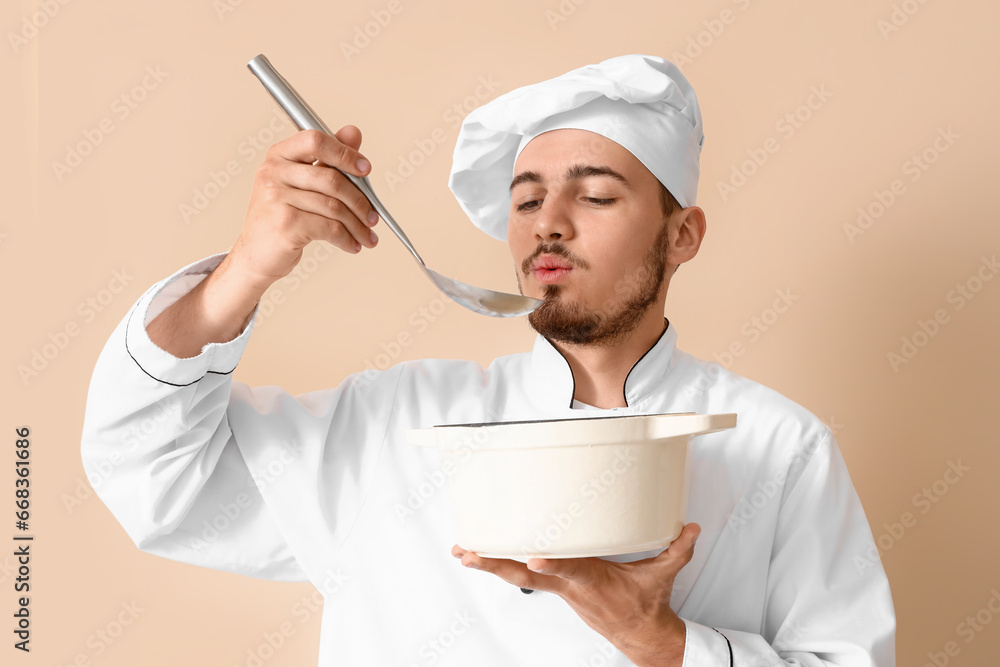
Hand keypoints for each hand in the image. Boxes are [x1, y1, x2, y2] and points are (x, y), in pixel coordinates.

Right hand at [228, 126, 380, 290]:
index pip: (316, 141)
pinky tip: (352, 244)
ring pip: (334, 207)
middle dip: (360, 201)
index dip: (345, 153)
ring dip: (358, 225)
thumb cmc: (282, 217)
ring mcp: (276, 198)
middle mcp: (273, 172)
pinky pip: (329, 228)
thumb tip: (353, 132)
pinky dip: (347, 239)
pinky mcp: (285, 224)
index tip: (366, 169)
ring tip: (367, 235)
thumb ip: (328, 158)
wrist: (256, 254)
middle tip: (373, 217)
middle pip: (331, 179)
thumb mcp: (302, 184)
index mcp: (279, 155)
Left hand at [451, 523, 700, 666]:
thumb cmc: (646, 603)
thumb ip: (677, 550)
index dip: (551, 567)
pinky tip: (482, 554)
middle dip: (496, 564)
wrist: (638, 634)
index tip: (532, 560)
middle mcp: (569, 585)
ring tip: (464, 551)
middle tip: (469, 552)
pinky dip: (501, 565)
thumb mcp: (663, 576)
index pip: (570, 573)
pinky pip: (523, 575)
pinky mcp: (556, 587)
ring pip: (518, 576)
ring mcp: (559, 588)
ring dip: (490, 563)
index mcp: (593, 581)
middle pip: (526, 576)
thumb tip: (692, 527)